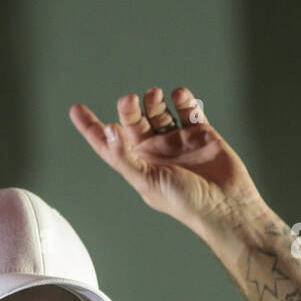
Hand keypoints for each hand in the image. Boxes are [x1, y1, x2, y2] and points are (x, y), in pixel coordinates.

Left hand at [70, 87, 269, 239]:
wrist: (225, 204)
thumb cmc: (184, 202)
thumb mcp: (146, 181)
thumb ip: (124, 156)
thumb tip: (108, 130)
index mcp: (137, 164)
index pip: (108, 143)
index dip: (91, 127)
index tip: (76, 109)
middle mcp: (155, 151)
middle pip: (134, 121)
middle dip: (129, 108)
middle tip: (129, 99)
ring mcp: (178, 141)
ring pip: (160, 112)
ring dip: (154, 101)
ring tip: (155, 95)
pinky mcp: (201, 133)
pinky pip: (189, 111)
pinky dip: (183, 100)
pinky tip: (180, 96)